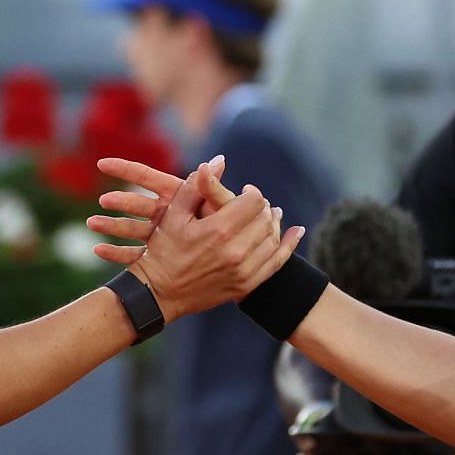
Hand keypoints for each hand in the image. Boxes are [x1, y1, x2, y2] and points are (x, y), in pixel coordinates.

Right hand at [93, 160, 301, 319]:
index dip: (252, 193)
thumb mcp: (174, 213)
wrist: (159, 293)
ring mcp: (243, 272)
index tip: (244, 191)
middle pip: (265, 219)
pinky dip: (288, 245)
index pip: (253, 202)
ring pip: (273, 239)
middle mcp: (235, 252)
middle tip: (254, 204)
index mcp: (218, 230)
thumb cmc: (163, 249)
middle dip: (262, 207)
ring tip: (271, 214)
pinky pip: (276, 263)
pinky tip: (295, 232)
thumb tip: (219, 161)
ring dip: (274, 223)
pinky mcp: (246, 286)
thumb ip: (198, 185)